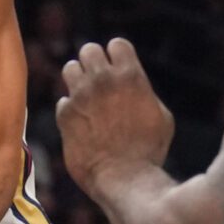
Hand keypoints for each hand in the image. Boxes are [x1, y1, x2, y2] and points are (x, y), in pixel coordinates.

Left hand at [56, 40, 174, 197]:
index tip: (118, 70)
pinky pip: (63, 101)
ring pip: (70, 68)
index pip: (117, 44)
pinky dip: (71, 110)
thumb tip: (134, 85)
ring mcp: (81, 96)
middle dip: (94, 63)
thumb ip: (144, 92)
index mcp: (130, 76)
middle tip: (99, 80)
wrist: (125, 180)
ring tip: (87, 97)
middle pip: (89, 50)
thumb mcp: (161, 116)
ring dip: (78, 80)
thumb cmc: (149, 151)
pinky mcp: (64, 115)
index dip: (118, 57)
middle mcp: (102, 80)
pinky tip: (82, 124)